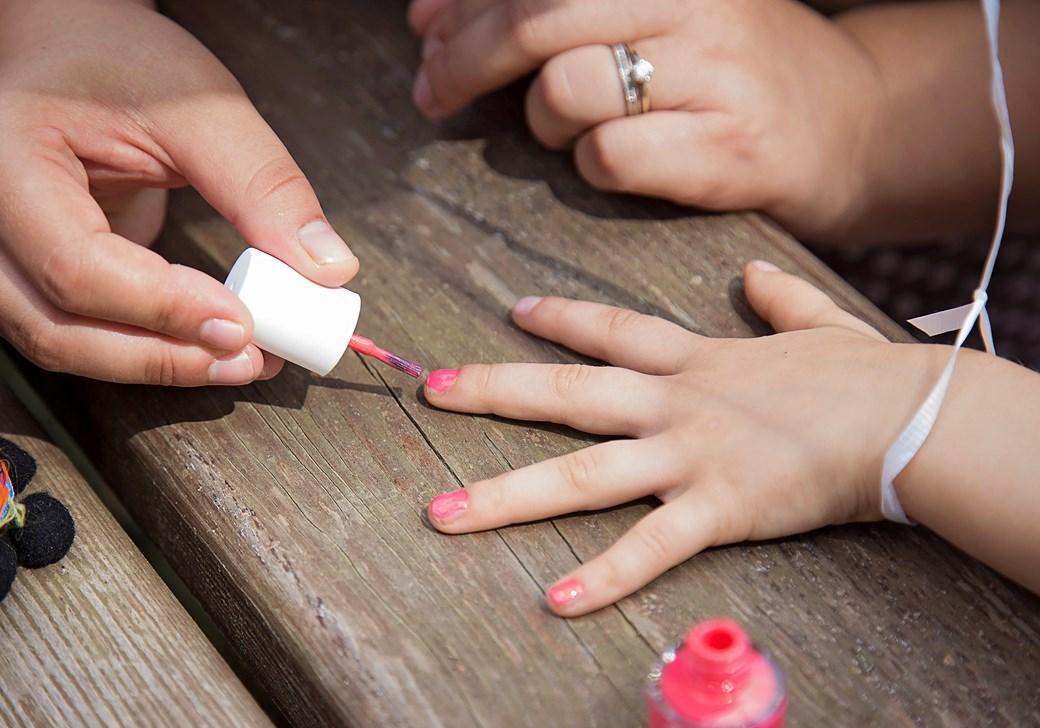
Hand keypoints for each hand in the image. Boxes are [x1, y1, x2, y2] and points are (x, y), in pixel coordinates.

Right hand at [0, 0, 358, 384]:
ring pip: (60, 348)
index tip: (245, 322)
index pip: (76, 266)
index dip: (164, 308)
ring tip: (239, 361)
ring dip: (154, 367)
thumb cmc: (119, 64)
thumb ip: (263, 186)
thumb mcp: (200, 106)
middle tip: (250, 358)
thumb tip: (328, 271)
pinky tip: (204, 349)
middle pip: (57, 328)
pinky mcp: (13, 280)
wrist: (61, 51)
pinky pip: (72, 337)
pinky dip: (141, 352)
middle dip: (163, 356)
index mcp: (1, 162)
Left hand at [407, 0, 882, 237]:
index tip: (424, 29)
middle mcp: (691, 4)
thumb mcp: (657, 7)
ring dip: (539, 118)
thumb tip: (434, 19)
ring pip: (567, 89)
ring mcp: (714, 74)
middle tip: (433, 92)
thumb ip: (562, 7)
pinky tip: (611, 161)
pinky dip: (588, 165)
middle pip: (537, 19)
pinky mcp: (728, 148)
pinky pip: (609, 157)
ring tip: (559, 127)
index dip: (463, 2)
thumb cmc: (727, 65)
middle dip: (464, 59)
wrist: (848, 119)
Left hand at [422, 261, 947, 615]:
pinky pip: (650, 546)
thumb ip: (777, 297)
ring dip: (507, 493)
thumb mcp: (816, 321)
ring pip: (581, 473)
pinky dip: (605, 575)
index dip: (559, 319)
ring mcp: (688, 454)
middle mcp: (674, 402)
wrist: (908, 416)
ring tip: (443, 514)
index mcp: (695, 360)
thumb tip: (755, 274)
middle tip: (432, 391)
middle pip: (567, 391)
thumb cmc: (865, 374)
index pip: (611, 330)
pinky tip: (556, 599)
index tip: (513, 311)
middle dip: (494, 390)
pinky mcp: (719, 507)